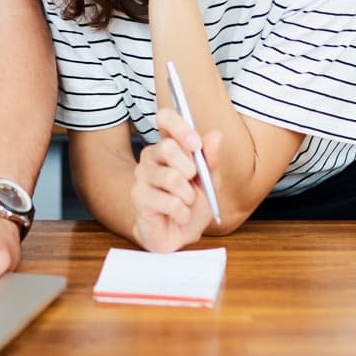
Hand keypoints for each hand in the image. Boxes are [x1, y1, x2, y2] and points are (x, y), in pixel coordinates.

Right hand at [132, 107, 222, 252]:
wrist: (178, 236)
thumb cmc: (191, 205)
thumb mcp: (209, 181)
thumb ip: (210, 159)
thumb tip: (215, 135)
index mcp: (168, 146)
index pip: (165, 118)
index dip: (179, 126)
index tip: (195, 144)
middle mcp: (151, 156)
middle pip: (168, 147)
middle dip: (190, 169)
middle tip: (193, 182)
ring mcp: (142, 176)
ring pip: (171, 178)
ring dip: (188, 196)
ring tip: (187, 203)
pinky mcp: (139, 198)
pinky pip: (169, 201)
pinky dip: (182, 212)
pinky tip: (179, 215)